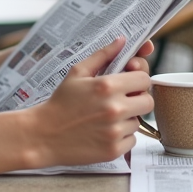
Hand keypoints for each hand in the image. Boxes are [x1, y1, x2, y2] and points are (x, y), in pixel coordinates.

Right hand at [25, 38, 153, 168]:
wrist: (44, 135)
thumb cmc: (61, 102)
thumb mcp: (78, 73)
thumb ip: (103, 55)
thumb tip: (122, 40)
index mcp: (108, 86)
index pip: (145, 80)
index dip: (138, 81)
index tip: (129, 84)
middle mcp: (114, 108)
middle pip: (148, 102)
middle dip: (137, 100)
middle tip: (121, 101)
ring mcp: (114, 131)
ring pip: (139, 122)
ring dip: (127, 120)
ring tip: (106, 118)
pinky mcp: (113, 150)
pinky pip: (131, 140)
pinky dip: (122, 137)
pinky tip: (104, 132)